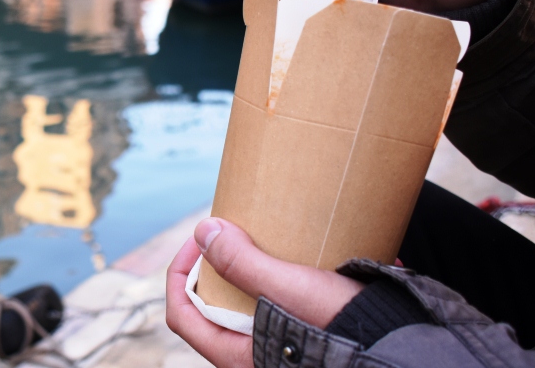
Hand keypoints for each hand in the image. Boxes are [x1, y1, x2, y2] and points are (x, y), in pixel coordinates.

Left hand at [166, 218, 363, 367]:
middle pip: (213, 307)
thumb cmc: (345, 329)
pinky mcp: (307, 338)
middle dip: (220, 266)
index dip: (181, 272)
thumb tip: (204, 231)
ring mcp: (279, 349)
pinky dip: (283, 278)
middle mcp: (252, 358)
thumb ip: (242, 263)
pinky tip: (302, 254)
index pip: (182, 314)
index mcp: (236, 356)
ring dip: (252, 269)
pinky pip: (280, 306)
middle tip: (237, 232)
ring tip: (268, 238)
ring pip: (246, 305)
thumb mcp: (289, 290)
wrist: (405, 351)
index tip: (201, 238)